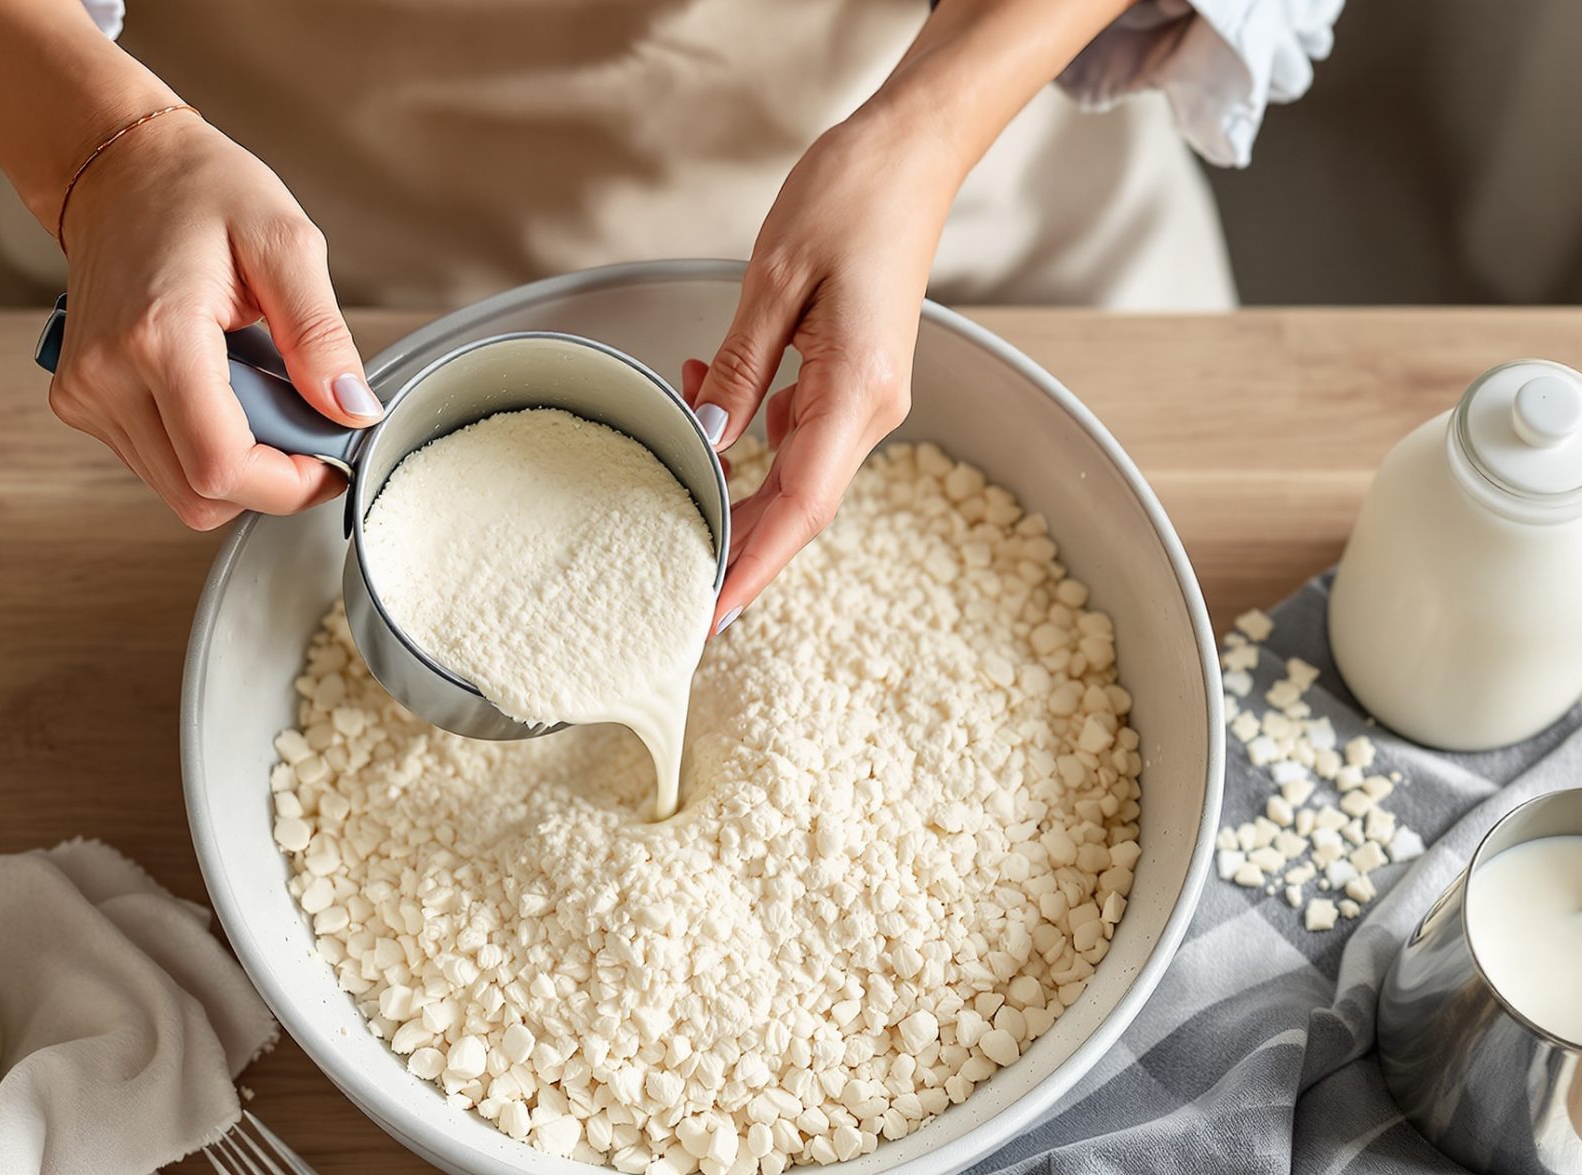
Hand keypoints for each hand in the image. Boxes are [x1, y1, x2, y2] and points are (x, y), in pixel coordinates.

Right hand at [49, 112, 378, 528]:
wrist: (120, 170)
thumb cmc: (199, 191)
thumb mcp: (285, 242)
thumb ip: (322, 335)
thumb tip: (353, 410)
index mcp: (157, 336)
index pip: (222, 466)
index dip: (288, 485)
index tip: (329, 459)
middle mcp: (106, 375)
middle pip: (200, 495)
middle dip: (268, 482)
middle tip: (305, 425)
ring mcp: (85, 393)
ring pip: (179, 490)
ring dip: (236, 464)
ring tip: (257, 389)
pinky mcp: (80, 401)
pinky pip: (156, 464)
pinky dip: (201, 446)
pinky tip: (218, 389)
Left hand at [683, 112, 957, 630]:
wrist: (913, 151)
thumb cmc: (853, 195)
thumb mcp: (775, 278)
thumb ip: (741, 369)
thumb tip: (708, 439)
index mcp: (857, 389)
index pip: (801, 507)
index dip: (753, 568)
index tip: (710, 615)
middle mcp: (872, 407)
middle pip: (797, 504)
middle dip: (734, 544)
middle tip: (668, 578)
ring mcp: (868, 397)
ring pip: (792, 470)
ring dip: (730, 473)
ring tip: (672, 447)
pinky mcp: (856, 378)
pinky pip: (797, 430)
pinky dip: (746, 428)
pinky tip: (706, 393)